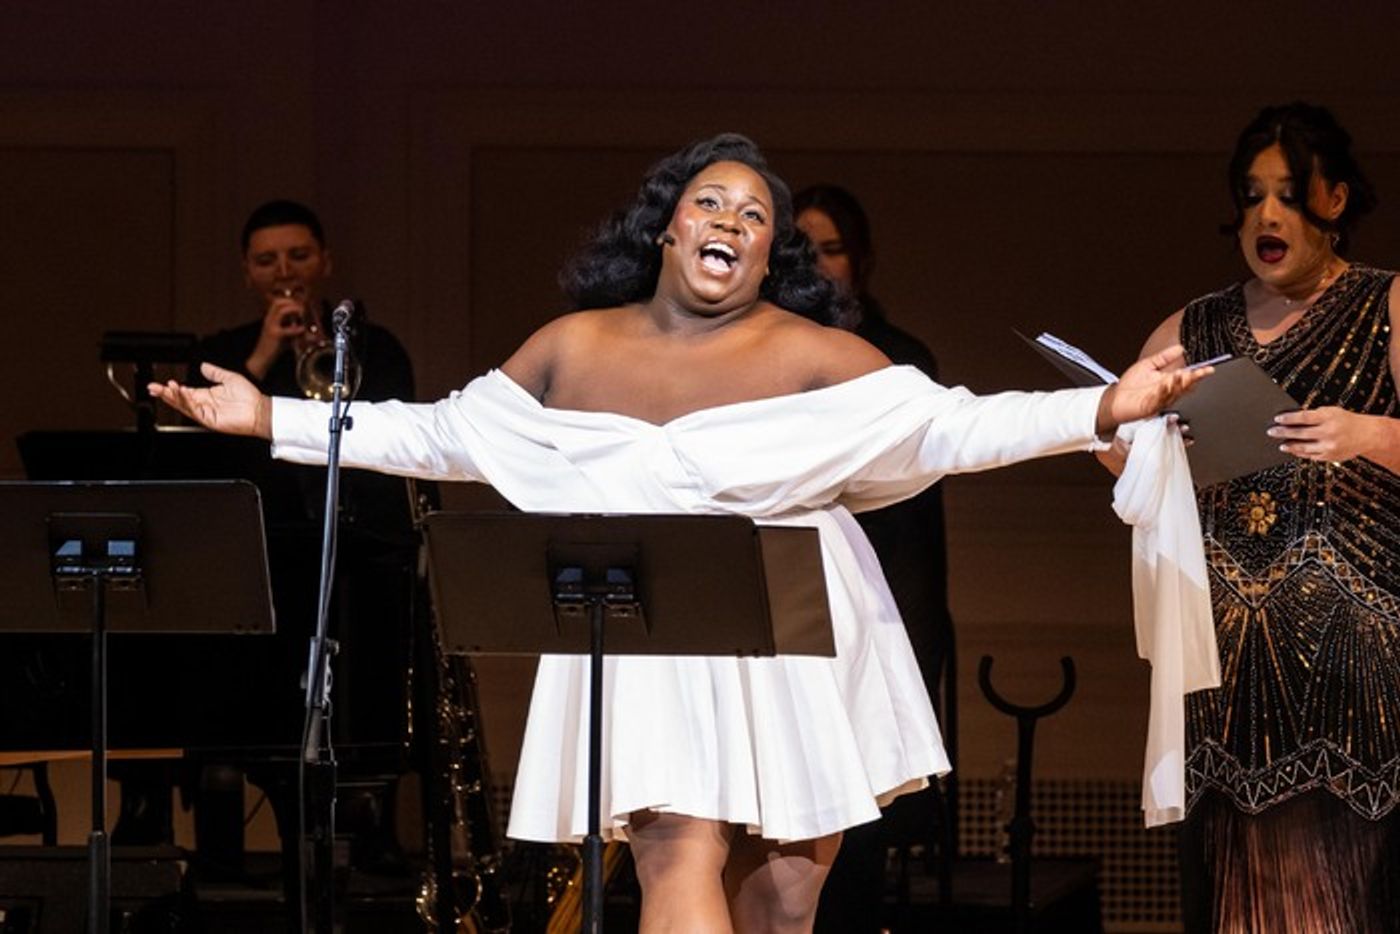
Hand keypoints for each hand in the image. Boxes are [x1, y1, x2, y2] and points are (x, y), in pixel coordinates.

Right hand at [148, 362, 272, 438]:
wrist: (260, 409)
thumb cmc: (249, 397)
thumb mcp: (229, 378)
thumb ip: (215, 372)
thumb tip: (203, 365)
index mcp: (206, 396)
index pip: (184, 392)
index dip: (171, 388)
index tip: (161, 383)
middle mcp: (204, 405)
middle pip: (179, 400)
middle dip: (165, 394)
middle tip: (153, 387)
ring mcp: (206, 413)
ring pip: (184, 406)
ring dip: (174, 397)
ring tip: (167, 387)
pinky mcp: (210, 420)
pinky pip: (195, 411)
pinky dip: (187, 402)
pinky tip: (182, 393)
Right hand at [247, 293, 308, 378]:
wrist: (261, 359)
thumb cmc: (273, 348)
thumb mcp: (284, 337)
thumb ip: (293, 331)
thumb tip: (306, 329)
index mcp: (270, 319)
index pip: (277, 302)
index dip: (289, 301)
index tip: (299, 305)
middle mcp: (269, 320)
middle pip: (278, 303)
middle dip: (292, 303)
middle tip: (301, 309)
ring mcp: (271, 326)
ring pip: (281, 311)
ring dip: (294, 310)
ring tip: (302, 315)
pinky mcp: (275, 335)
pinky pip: (287, 329)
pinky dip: (297, 329)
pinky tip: (302, 330)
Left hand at [1095, 345, 1210, 433]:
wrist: (1114, 400)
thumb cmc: (1129, 385)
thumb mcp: (1147, 365)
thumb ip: (1163, 357)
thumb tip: (1180, 348)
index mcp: (1167, 381)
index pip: (1187, 377)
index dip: (1198, 373)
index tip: (1208, 368)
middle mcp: (1166, 392)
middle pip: (1184, 386)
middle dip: (1193, 379)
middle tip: (1200, 372)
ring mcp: (1159, 400)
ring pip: (1173, 393)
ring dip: (1178, 384)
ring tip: (1181, 374)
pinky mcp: (1149, 407)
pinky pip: (1159, 400)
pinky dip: (1163, 392)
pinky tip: (1165, 384)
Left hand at [1268, 406, 1381, 461]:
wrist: (1368, 434)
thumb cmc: (1346, 420)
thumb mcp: (1332, 412)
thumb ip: (1314, 416)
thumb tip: (1290, 420)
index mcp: (1329, 417)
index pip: (1303, 417)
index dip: (1288, 418)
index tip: (1277, 419)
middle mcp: (1329, 432)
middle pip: (1300, 433)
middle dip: (1283, 432)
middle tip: (1271, 432)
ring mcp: (1329, 446)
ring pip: (1303, 447)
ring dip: (1289, 446)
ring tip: (1281, 444)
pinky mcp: (1330, 457)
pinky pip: (1310, 455)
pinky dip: (1300, 453)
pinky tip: (1293, 450)